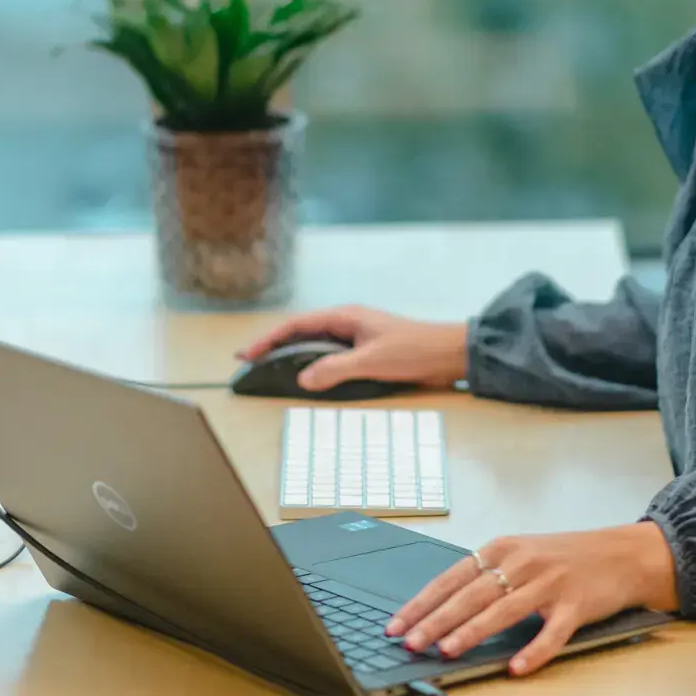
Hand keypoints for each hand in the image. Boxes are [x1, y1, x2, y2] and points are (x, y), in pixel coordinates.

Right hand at [236, 305, 468, 392]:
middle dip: (275, 345)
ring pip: (316, 344)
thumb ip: (335, 369)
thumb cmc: (413, 351)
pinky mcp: (366, 350)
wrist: (448, 353)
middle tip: (250, 362)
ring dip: (293, 355)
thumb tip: (302, 378)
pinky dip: (313, 364)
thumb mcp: (371, 361)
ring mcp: (357, 336)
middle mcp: (348, 323)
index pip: (297, 325)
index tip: (247, 353)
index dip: (269, 338)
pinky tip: (308, 378)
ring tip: (271, 369)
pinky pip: (331, 355)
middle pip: (302, 332)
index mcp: (346, 316)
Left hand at [384, 523, 678, 675]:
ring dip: (472, 631)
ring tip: (447, 651)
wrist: (621, 553)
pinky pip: (551, 632)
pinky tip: (516, 667)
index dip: (423, 602)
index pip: (453, 577)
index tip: (396, 624)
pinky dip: (533, 651)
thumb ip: (488, 576)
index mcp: (503, 548)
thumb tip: (442, 609)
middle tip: (412, 641)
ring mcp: (550, 582)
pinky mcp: (576, 605)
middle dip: (437, 619)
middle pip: (472, 594)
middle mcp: (523, 561)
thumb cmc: (564, 557)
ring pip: (503, 610)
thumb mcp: (522, 554)